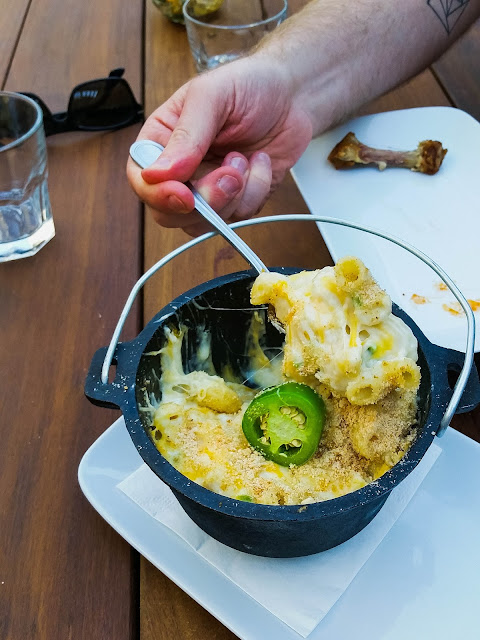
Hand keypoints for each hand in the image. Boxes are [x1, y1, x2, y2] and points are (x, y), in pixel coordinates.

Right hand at [126, 55, 313, 235]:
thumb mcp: (212, 97)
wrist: (292, 94)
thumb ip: (186, 136)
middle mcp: (181, 170)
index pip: (141, 178)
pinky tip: (260, 162)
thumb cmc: (248, 84)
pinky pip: (239, 215)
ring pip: (205, 222)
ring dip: (233, 196)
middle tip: (231, 175)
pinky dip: (256, 191)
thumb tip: (158, 173)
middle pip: (169, 212)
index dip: (157, 194)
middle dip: (205, 200)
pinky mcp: (237, 200)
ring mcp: (209, 188)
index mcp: (163, 140)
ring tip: (245, 158)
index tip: (184, 195)